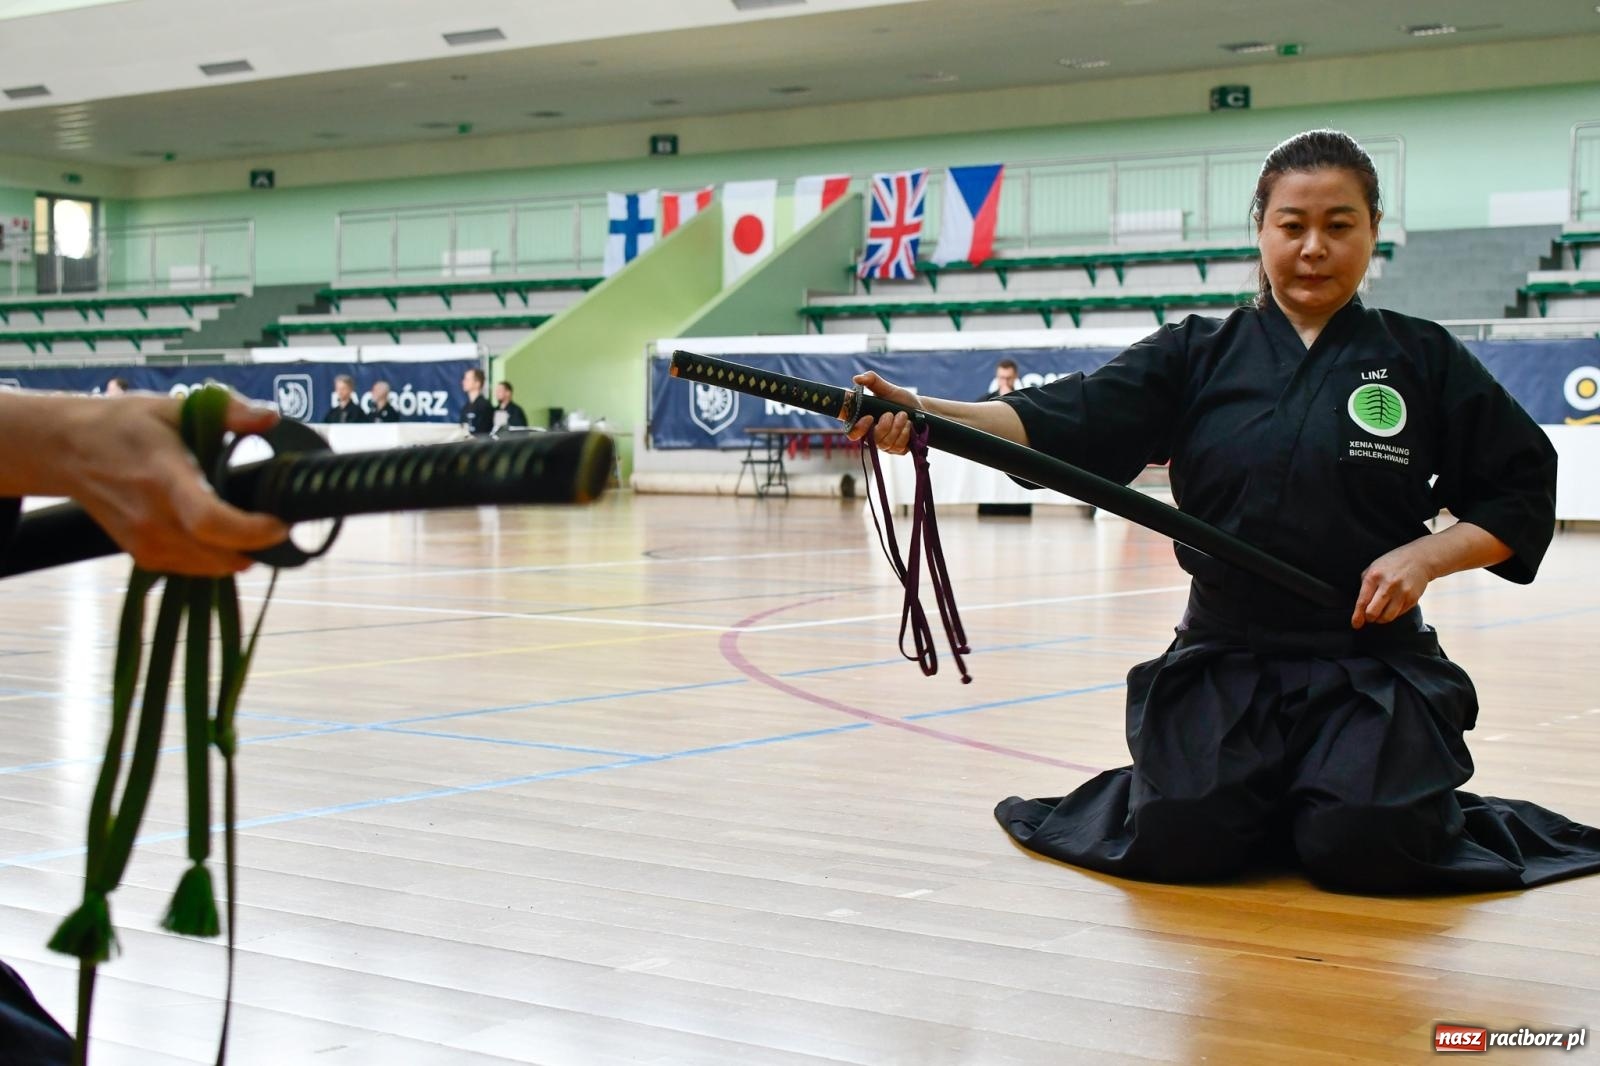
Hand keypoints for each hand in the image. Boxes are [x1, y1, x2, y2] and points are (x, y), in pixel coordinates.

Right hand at [56, 393, 289, 575]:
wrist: (67, 449)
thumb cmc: (123, 425)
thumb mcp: (172, 406)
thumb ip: (227, 410)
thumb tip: (270, 416)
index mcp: (164, 478)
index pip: (210, 520)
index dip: (252, 531)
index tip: (280, 524)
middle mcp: (152, 518)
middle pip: (216, 554)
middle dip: (256, 546)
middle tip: (275, 526)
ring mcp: (143, 541)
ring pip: (207, 568)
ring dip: (238, 556)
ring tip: (253, 531)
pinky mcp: (140, 554)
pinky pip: (189, 571)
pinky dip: (214, 561)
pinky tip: (224, 541)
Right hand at [845, 372, 922, 454]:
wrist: (921, 409)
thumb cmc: (901, 399)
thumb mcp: (888, 388)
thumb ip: (872, 381)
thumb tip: (857, 378)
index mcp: (864, 421)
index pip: (852, 431)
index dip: (858, 428)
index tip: (869, 417)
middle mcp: (872, 435)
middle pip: (871, 439)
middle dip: (885, 426)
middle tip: (893, 413)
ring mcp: (884, 444)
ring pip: (885, 444)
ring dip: (897, 428)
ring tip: (904, 416)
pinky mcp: (896, 450)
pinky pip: (897, 448)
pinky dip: (905, 435)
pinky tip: (909, 426)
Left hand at [1351, 542, 1433, 629]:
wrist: (1419, 559)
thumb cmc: (1392, 564)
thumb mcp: (1374, 568)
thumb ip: (1365, 585)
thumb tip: (1360, 607)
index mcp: (1374, 576)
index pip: (1363, 601)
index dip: (1358, 616)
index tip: (1356, 624)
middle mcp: (1388, 585)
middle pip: (1373, 613)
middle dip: (1369, 618)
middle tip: (1369, 616)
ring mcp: (1402, 593)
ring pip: (1387, 617)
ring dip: (1381, 619)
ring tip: (1380, 612)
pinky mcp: (1412, 599)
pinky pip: (1399, 614)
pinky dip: (1393, 614)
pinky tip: (1392, 606)